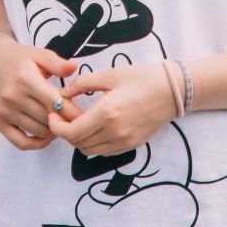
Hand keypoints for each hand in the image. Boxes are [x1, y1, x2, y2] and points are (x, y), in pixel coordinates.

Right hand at [0, 39, 76, 150]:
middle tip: (76, 120)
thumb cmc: (22, 59)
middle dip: (65, 121)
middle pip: (48, 118)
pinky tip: (47, 135)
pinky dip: (37, 143)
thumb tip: (74, 66)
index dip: (72, 112)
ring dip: (53, 130)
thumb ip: (57, 63)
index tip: (87, 116)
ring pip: (38, 131)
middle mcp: (12, 96)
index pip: (55, 102)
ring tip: (60, 122)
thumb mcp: (39, 54)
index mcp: (25, 78)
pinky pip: (21, 143)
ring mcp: (4, 111)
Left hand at [46, 64, 177, 157]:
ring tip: (77, 122)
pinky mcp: (132, 145)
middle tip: (61, 117)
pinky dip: (94, 143)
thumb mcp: (110, 74)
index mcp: (107, 113)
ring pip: (90, 150)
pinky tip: (94, 128)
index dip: (56, 126)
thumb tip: (63, 93)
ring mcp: (124, 141)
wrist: (173, 91)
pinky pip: (105, 151)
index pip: (71, 132)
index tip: (53, 114)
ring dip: (79, 139)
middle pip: (78, 144)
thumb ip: (83, 84)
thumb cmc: (142, 78)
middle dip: (65, 132)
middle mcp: (115, 132)